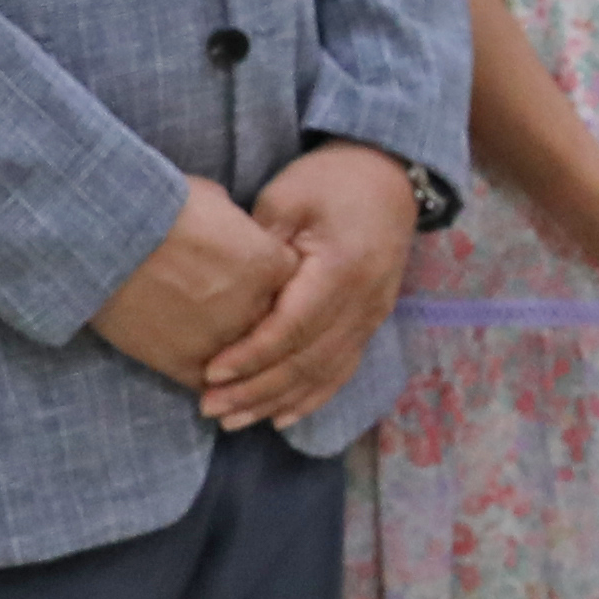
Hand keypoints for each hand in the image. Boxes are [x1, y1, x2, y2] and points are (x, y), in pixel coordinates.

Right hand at [94, 178, 293, 395]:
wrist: (103, 238)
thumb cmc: (156, 206)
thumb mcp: (212, 200)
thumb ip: (236, 224)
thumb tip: (234, 229)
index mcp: (270, 265)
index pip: (292, 282)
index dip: (273, 280)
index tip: (256, 277)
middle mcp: (255, 308)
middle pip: (272, 324)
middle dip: (257, 318)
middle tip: (231, 311)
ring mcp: (222, 341)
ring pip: (245, 362)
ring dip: (236, 358)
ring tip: (217, 350)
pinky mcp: (185, 364)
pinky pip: (209, 384)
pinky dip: (207, 381)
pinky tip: (201, 373)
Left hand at [203, 140, 424, 432]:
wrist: (388, 177)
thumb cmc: (329, 181)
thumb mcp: (286, 197)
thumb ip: (259, 246)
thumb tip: (225, 292)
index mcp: (342, 269)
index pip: (293, 327)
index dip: (252, 355)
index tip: (212, 372)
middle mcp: (363, 303)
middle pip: (307, 361)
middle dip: (256, 390)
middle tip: (210, 407)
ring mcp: (372, 317)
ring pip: (324, 374)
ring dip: (277, 401)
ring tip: (233, 421)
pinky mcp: (371, 323)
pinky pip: (342, 371)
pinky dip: (310, 398)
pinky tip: (280, 418)